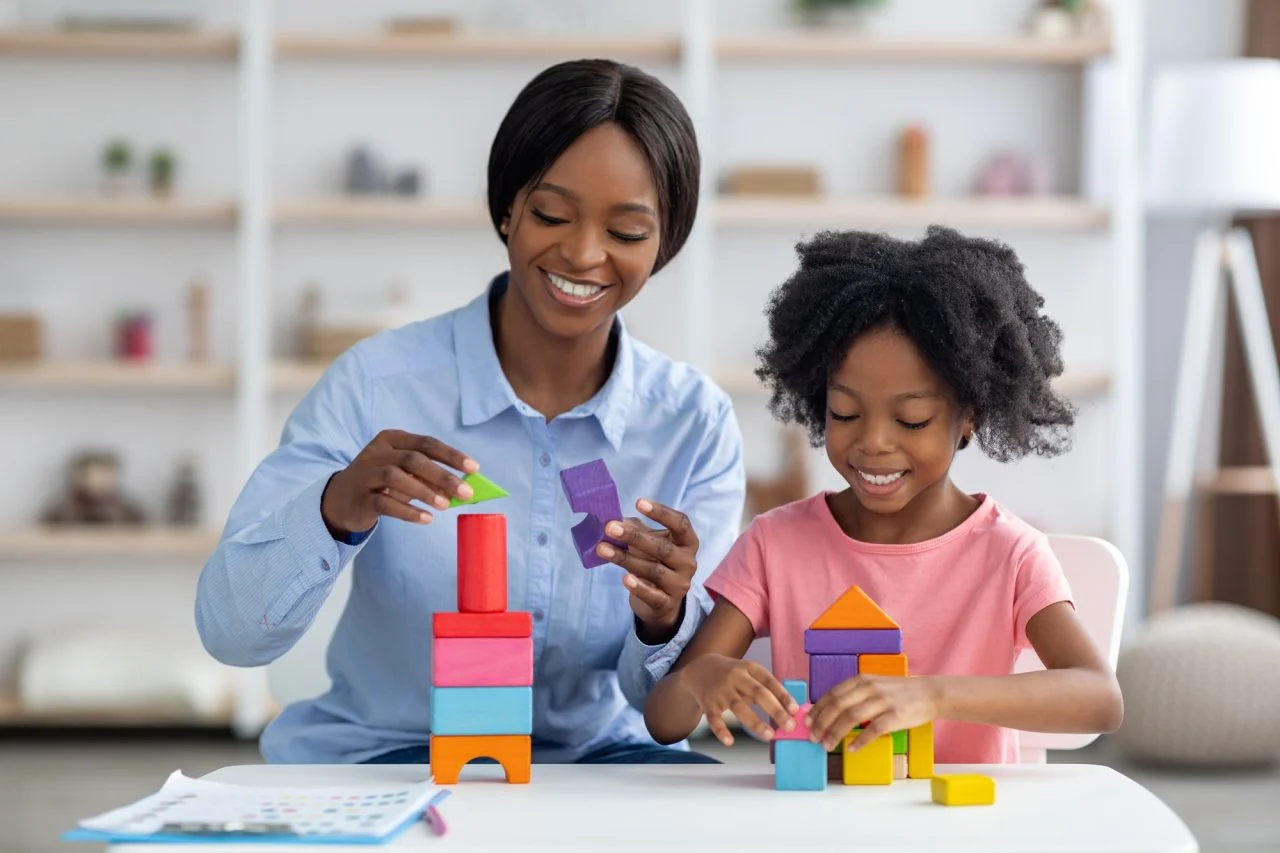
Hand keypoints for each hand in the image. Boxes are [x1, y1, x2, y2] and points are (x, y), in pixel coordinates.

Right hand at [320, 429, 478, 537]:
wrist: (341, 500)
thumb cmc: (382, 483)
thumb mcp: (405, 474)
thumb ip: (429, 477)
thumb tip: (462, 488)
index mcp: (391, 439)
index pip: (426, 443)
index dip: (451, 455)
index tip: (474, 469)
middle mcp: (377, 452)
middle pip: (413, 459)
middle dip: (443, 475)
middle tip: (466, 492)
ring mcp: (365, 474)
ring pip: (396, 477)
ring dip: (425, 491)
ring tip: (446, 506)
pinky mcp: (360, 498)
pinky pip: (384, 502)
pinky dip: (408, 511)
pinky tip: (426, 518)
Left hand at [595, 499, 697, 640]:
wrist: (660, 602)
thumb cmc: (654, 562)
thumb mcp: (649, 543)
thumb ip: (636, 529)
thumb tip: (613, 519)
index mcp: (687, 542)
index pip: (681, 524)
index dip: (661, 512)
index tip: (638, 502)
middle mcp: (688, 563)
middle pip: (662, 548)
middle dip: (634, 537)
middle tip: (609, 527)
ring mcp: (679, 584)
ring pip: (653, 570)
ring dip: (625, 559)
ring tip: (602, 548)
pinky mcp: (666, 603)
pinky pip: (652, 595)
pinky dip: (638, 587)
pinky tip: (625, 579)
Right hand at [677, 654, 799, 745]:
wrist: (699, 668)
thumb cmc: (732, 674)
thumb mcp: (748, 673)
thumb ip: (766, 689)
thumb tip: (789, 710)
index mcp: (749, 668)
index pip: (769, 681)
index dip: (783, 695)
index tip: (795, 710)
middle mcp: (735, 677)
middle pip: (757, 693)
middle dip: (775, 710)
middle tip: (789, 726)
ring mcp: (721, 690)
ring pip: (738, 707)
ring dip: (755, 722)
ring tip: (769, 736)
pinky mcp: (708, 703)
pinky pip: (714, 718)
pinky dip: (721, 730)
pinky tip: (729, 741)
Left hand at [807, 675, 942, 751]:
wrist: (930, 693)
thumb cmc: (899, 692)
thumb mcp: (875, 686)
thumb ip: (855, 695)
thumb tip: (831, 710)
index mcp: (862, 680)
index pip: (833, 694)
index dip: (818, 709)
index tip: (807, 722)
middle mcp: (870, 688)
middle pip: (838, 705)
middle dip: (822, 723)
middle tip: (813, 737)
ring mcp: (883, 701)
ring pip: (852, 717)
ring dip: (836, 732)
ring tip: (827, 745)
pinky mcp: (896, 715)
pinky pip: (874, 729)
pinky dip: (860, 740)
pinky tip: (851, 749)